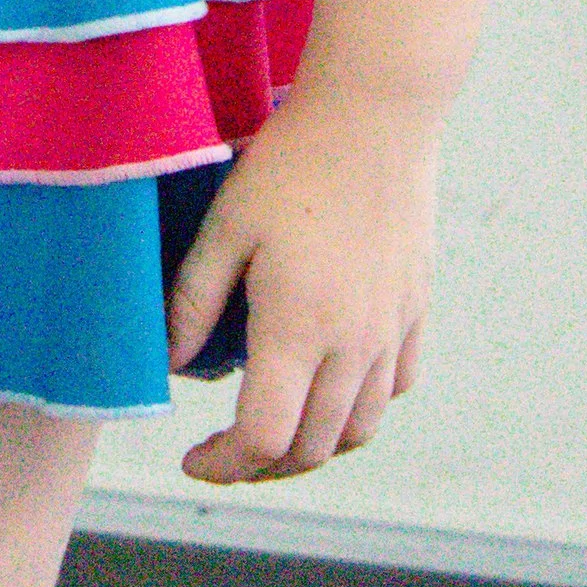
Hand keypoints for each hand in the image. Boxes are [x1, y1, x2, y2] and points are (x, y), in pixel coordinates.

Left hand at [167, 85, 437, 483]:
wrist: (376, 119)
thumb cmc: (292, 163)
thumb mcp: (225, 226)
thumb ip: (195, 300)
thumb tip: (172, 361)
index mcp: (297, 329)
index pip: (264, 437)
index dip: (224, 464)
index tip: (193, 460)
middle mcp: (353, 344)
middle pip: (311, 447)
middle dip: (262, 468)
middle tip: (225, 454)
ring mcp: (391, 330)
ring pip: (359, 429)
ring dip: (313, 448)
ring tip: (275, 433)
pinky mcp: (414, 309)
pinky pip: (395, 387)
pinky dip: (360, 410)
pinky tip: (332, 391)